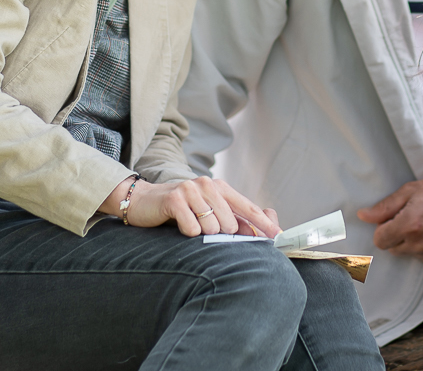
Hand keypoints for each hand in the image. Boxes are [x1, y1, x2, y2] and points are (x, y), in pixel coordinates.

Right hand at [109, 176, 280, 238]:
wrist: (143, 201)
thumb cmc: (179, 209)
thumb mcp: (207, 210)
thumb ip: (230, 218)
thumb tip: (257, 231)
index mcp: (220, 187)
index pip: (249, 208)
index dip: (265, 224)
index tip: (279, 237)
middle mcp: (208, 185)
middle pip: (230, 224)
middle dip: (220, 234)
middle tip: (202, 228)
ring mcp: (191, 190)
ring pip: (212, 228)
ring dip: (201, 234)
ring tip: (188, 224)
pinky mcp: (175, 199)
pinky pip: (192, 229)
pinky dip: (187, 232)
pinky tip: (178, 223)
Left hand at [356, 174, 422, 267]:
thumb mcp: (410, 191)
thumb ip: (385, 206)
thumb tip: (363, 216)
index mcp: (409, 225)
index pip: (379, 240)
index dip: (383, 229)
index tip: (392, 220)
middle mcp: (420, 244)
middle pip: (394, 249)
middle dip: (397, 235)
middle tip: (411, 218)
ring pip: (411, 254)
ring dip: (413, 243)